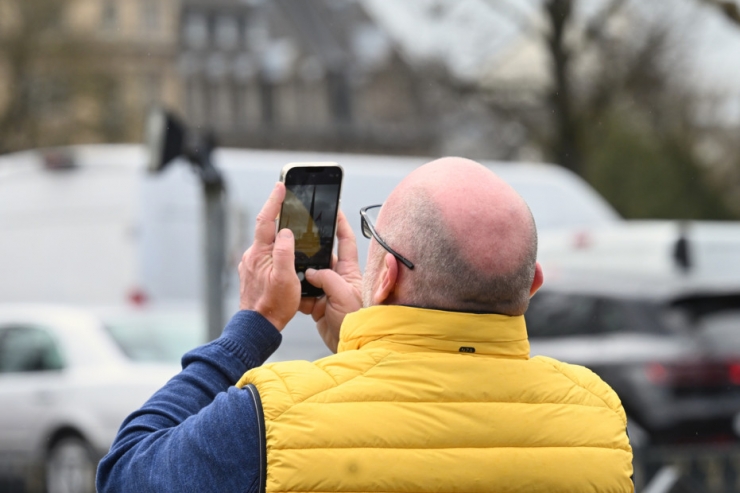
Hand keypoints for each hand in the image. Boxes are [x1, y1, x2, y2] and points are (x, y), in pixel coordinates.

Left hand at [238, 183, 300, 330]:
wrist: (258, 326)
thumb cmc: (274, 305)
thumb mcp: (285, 277)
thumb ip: (284, 251)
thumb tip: (285, 232)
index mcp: (260, 253)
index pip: (266, 220)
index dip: (274, 201)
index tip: (281, 186)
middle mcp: (252, 256)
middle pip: (266, 229)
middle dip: (278, 215)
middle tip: (289, 203)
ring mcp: (251, 265)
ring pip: (267, 243)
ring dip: (278, 236)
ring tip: (293, 232)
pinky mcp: (253, 274)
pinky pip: (266, 255)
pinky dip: (276, 250)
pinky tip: (285, 257)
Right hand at [299, 211, 361, 351]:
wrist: (351, 346)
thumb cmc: (357, 321)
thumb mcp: (344, 295)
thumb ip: (327, 279)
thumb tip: (311, 272)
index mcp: (350, 272)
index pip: (346, 241)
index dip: (340, 225)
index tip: (333, 210)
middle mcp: (339, 278)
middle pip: (323, 257)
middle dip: (311, 250)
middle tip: (298, 239)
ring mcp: (328, 291)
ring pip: (310, 275)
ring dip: (300, 273)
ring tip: (289, 266)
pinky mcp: (318, 305)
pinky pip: (303, 294)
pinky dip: (296, 293)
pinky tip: (288, 290)